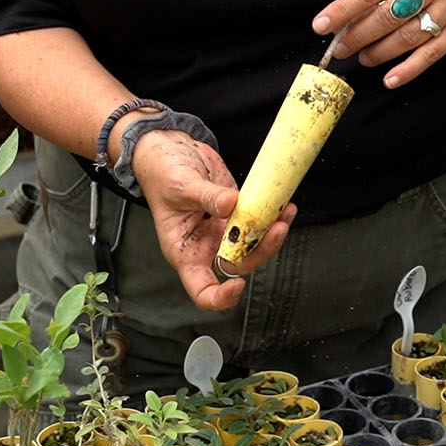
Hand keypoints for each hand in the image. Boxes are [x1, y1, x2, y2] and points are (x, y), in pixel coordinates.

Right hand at [132, 129, 295, 310]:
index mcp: (186, 252)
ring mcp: (224, 230)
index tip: (238, 284)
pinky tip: (284, 206)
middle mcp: (206, 245)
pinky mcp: (237, 212)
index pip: (203, 290)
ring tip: (284, 214)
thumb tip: (231, 203)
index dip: (222, 297)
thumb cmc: (161, 174)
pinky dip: (274, 216)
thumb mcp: (180, 186)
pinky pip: (259, 223)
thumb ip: (206, 196)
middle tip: (276, 229)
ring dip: (273, 234)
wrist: (169, 148)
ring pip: (254, 245)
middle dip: (261, 251)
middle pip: (239, 265)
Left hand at [311, 0, 445, 88]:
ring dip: (379, 52)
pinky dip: (407, 69)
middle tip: (341, 48)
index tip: (322, 25)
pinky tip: (390, 79)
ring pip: (406, 37)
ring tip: (363, 58)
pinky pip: (429, 54)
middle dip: (359, 35)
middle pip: (388, 15)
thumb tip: (347, 19)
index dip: (343, 8)